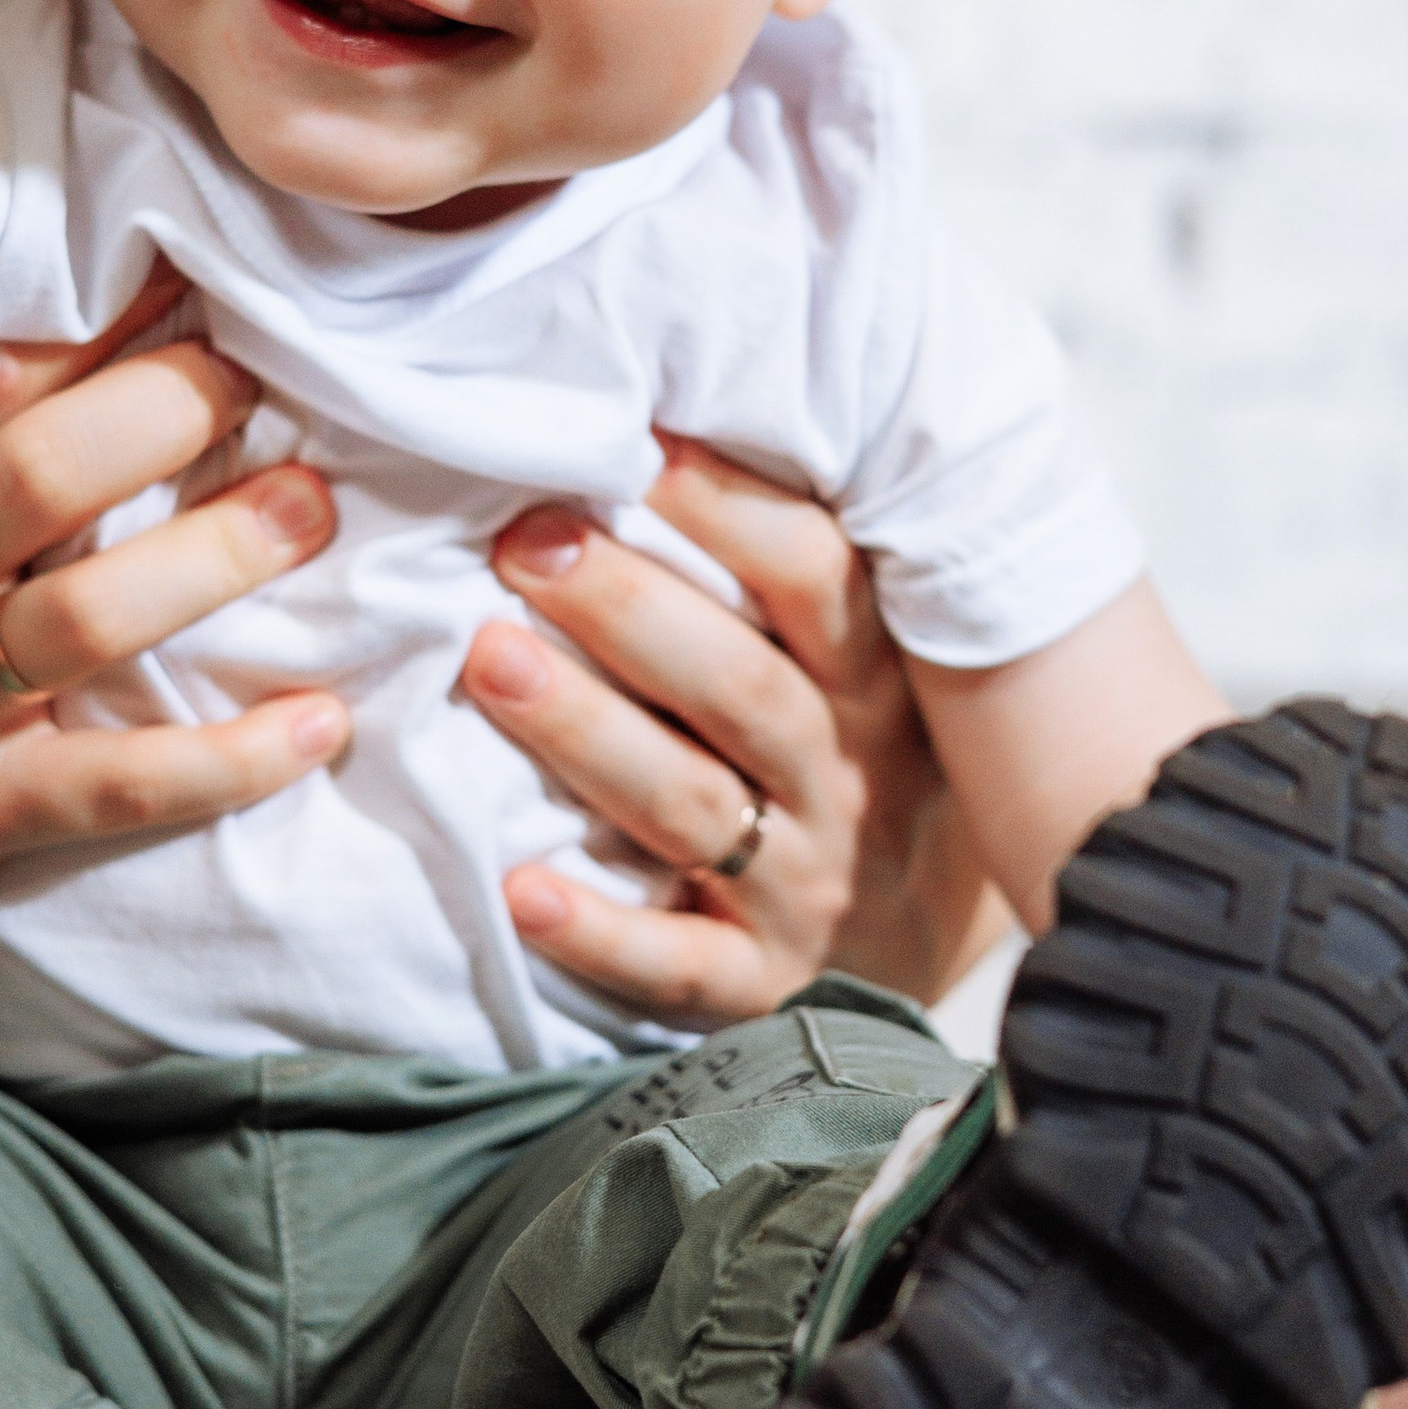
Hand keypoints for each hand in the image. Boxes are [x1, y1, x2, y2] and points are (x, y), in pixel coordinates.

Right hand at [0, 267, 350, 933]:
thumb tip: (53, 322)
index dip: (98, 313)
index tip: (190, 257)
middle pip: (36, 477)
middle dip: (163, 414)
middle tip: (266, 378)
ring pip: (79, 622)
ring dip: (209, 561)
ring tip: (311, 509)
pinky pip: (109, 784)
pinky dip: (229, 759)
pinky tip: (324, 725)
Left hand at [459, 434, 998, 1029]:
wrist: (919, 942)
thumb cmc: (852, 760)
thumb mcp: (857, 667)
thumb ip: (784, 577)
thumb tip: (653, 426)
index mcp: (871, 681)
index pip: (817, 581)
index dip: (734, 512)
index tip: (638, 445)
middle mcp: (845, 778)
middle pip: (738, 686)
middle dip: (628, 610)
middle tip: (522, 542)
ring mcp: (805, 885)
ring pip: (691, 807)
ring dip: (588, 735)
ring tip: (488, 662)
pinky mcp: (761, 982)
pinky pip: (679, 964)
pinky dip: (602, 933)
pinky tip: (520, 891)